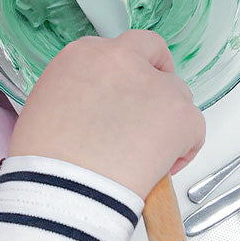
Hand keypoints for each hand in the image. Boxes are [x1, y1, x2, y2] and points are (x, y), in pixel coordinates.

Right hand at [8, 31, 205, 198]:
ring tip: (149, 150)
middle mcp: (120, 59)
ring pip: (176, 92)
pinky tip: (164, 166)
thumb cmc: (45, 160)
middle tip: (149, 107)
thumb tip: (94, 104)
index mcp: (83, 54)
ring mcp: (154, 85)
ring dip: (167, 115)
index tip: (121, 93)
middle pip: (151, 52)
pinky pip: (195, 127)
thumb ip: (75, 88)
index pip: (116, 50)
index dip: (121, 74)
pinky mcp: (180, 115)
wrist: (64, 190)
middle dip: (154, 74)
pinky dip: (184, 147)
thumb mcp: (45, 104)